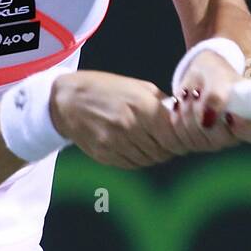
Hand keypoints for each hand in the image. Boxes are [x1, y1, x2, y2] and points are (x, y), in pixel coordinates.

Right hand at [49, 71, 198, 169]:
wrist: (68, 100)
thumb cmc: (105, 89)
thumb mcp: (138, 86)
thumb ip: (161, 102)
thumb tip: (181, 116)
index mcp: (142, 107)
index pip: (173, 136)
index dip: (181, 139)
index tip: (182, 136)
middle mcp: (130, 127)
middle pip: (163, 151)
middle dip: (170, 147)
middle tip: (169, 140)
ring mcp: (116, 144)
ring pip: (149, 160)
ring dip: (155, 154)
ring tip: (152, 142)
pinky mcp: (105, 155)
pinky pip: (132, 164)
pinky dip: (139, 159)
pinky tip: (137, 147)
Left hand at [171, 50, 250, 149]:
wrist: (200, 74)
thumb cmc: (217, 74)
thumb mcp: (218, 75)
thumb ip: (217, 94)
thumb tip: (208, 119)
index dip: (246, 129)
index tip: (230, 115)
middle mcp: (238, 134)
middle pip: (221, 140)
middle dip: (202, 113)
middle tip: (198, 92)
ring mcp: (216, 141)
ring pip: (197, 140)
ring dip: (186, 113)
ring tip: (189, 94)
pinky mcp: (196, 142)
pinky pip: (180, 139)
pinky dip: (175, 118)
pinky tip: (179, 104)